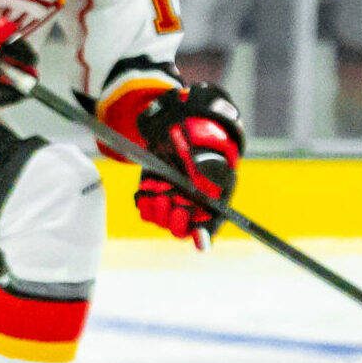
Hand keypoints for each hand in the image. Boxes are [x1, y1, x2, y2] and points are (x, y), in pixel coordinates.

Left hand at [132, 83, 244, 242]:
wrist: (174, 122)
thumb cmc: (195, 132)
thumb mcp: (201, 144)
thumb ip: (202, 162)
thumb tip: (201, 177)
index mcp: (216, 191)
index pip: (213, 223)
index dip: (206, 234)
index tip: (198, 239)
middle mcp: (194, 201)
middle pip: (183, 227)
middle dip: (176, 217)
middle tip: (171, 199)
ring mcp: (173, 199)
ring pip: (163, 220)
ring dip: (159, 207)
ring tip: (159, 188)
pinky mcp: (155, 194)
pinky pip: (147, 210)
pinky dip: (145, 201)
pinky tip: (148, 187)